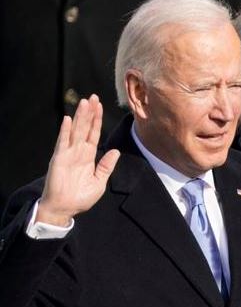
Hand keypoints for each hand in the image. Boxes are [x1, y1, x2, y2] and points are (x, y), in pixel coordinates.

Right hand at [37, 94, 119, 225]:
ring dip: (80, 117)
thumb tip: (115, 151)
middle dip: (90, 113)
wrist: (65, 209)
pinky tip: (69, 119)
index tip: (101, 106)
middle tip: (94, 97)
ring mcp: (68, 154)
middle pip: (85, 128)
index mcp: (88, 157)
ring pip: (76, 131)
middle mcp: (78, 152)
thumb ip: (106, 166)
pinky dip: (66, 131)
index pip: (94, 134)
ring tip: (85, 102)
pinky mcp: (59, 159)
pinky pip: (63, 143)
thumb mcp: (100, 182)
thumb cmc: (81, 197)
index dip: (97, 121)